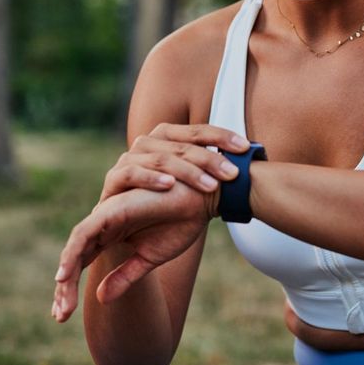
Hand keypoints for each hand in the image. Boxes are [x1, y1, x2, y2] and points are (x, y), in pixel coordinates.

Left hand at [52, 181, 214, 322]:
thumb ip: (125, 276)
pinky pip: (84, 233)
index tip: (63, 315)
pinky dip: (73, 253)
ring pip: (75, 246)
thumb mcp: (148, 258)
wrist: (200, 202)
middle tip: (61, 316)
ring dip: (66, 274)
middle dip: (64, 287)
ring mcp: (106, 215)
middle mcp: (104, 224)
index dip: (70, 289)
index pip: (82, 262)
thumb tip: (100, 299)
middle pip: (74, 257)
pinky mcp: (111, 210)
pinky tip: (65, 274)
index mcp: (111, 234)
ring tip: (63, 302)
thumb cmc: (179, 223)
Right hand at [100, 123, 251, 201]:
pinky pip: (131, 173)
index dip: (222, 136)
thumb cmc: (165, 204)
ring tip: (210, 185)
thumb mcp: (191, 185)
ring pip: (161, 158)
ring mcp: (129, 159)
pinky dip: (151, 178)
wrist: (129, 233)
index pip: (198, 131)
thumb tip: (250, 159)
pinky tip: (169, 185)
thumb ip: (211, 169)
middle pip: (183, 144)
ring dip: (188, 171)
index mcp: (167, 137)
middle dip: (211, 158)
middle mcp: (148, 143)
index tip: (246, 148)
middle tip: (233, 174)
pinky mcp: (113, 179)